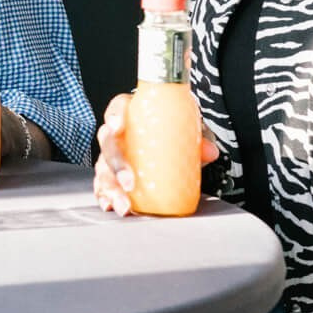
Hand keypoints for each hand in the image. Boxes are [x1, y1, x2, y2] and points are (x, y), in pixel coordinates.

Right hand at [93, 94, 218, 210]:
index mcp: (132, 113)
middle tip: (129, 182)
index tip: (118, 127)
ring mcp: (112, 155)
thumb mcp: (189, 129)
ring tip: (125, 205)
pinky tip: (110, 205)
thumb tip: (209, 152)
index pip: (118, 108)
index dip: (114, 116)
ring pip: (103, 168)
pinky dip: (105, 196)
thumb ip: (199, 138)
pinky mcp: (112, 174)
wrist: (172, 142)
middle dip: (115, 164)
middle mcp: (118, 133)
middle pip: (108, 143)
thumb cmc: (173, 129)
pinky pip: (102, 184)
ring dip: (111, 188)